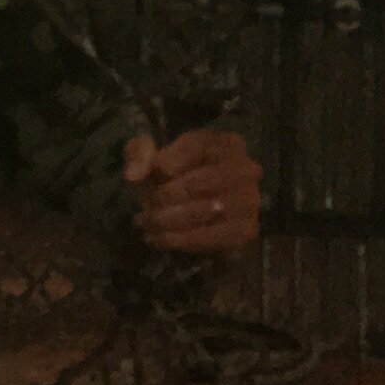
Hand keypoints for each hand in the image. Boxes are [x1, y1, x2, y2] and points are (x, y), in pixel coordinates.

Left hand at [126, 127, 260, 253]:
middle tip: (143, 208)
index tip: (142, 178)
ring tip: (146, 224)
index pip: (194, 147)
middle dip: (162, 198)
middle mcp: (246, 169)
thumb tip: (135, 175)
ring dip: (166, 222)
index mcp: (226, 143)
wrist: (199, 208)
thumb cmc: (174, 176)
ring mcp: (250, 200)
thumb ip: (139, 153)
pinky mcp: (246, 230)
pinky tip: (159, 239)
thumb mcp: (154, 155)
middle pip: (196, 183)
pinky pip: (209, 238)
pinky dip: (179, 240)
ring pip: (201, 213)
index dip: (164, 163)